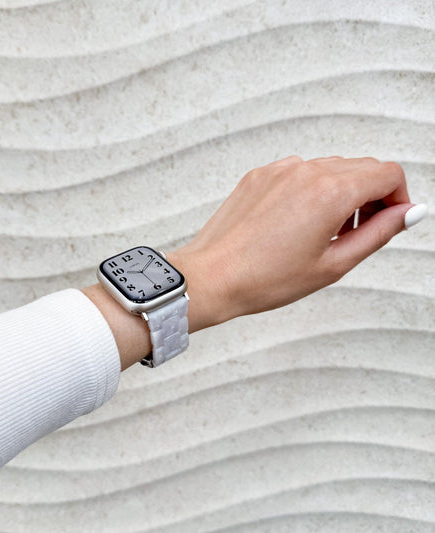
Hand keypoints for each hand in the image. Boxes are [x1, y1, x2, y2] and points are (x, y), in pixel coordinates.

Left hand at [168, 155, 424, 331]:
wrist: (211, 276)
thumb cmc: (264, 278)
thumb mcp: (333, 264)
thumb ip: (378, 233)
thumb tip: (408, 213)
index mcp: (330, 191)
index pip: (388, 173)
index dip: (398, 197)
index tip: (389, 220)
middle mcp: (305, 171)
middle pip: (361, 167)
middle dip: (371, 196)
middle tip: (356, 233)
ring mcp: (278, 170)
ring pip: (330, 168)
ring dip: (340, 192)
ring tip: (324, 231)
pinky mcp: (258, 175)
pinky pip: (299, 172)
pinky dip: (310, 189)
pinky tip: (296, 221)